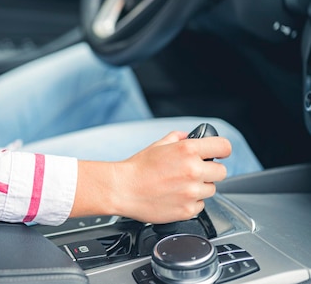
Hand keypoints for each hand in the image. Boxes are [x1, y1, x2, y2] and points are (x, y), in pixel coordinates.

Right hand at [70, 131, 230, 223]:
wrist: (122, 189)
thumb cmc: (137, 168)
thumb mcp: (158, 145)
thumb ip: (177, 138)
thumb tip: (188, 136)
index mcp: (188, 150)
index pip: (224, 147)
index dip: (221, 150)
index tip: (218, 154)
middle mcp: (193, 171)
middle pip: (221, 171)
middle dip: (209, 171)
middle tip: (193, 172)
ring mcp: (192, 192)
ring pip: (211, 189)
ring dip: (200, 187)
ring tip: (179, 186)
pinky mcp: (188, 209)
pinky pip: (200, 205)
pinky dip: (191, 202)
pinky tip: (175, 196)